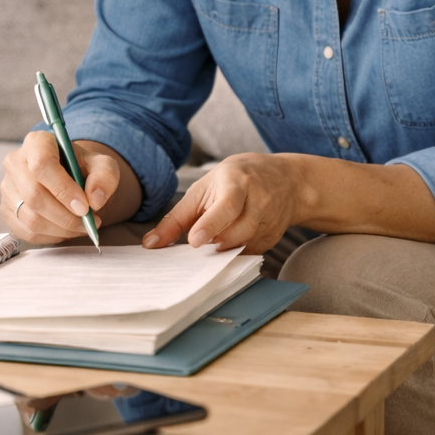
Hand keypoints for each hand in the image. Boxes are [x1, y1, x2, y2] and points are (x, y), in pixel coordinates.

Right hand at [0, 133, 141, 242]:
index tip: (84, 206)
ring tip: (82, 225)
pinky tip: (66, 229)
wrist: (69, 178)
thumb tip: (95, 199)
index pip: (42, 165)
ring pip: (31, 218)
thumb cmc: (82, 168)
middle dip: (65, 216)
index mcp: (37, 142)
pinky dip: (51, 236)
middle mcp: (16, 162)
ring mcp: (7, 187)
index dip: (63, 189)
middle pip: (34, 195)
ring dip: (61, 229)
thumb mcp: (102, 165)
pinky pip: (27, 232)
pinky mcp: (6, 210)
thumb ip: (104, 177)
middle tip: (89, 221)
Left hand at [144, 153, 301, 253]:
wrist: (284, 179)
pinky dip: (233, 253)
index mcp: (238, 182)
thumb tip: (150, 244)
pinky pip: (249, 254)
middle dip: (216, 240)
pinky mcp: (273, 238)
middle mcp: (258, 200)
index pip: (227, 205)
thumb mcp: (203, 189)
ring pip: (244, 245)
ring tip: (213, 239)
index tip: (194, 240)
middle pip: (238, 231)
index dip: (210, 224)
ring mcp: (270, 220)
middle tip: (200, 240)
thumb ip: (177, 217)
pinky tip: (227, 242)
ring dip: (223, 248)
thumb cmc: (235, 180)